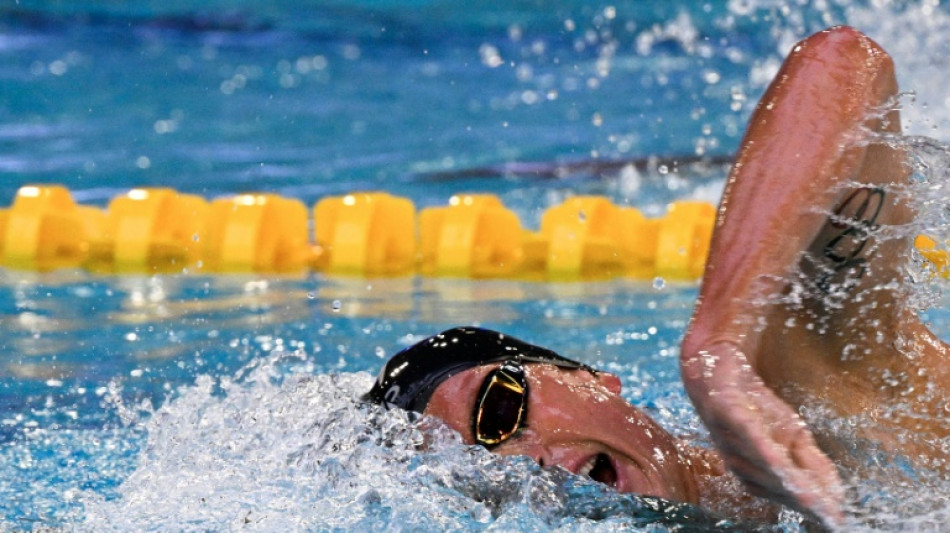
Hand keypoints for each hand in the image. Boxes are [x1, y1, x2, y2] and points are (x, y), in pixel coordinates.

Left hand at [681, 341, 844, 528]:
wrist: (718, 366)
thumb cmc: (754, 407)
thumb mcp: (791, 436)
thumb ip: (811, 464)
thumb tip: (838, 495)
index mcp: (756, 473)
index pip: (789, 496)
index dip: (813, 509)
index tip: (837, 523)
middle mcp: (740, 464)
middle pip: (777, 487)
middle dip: (804, 501)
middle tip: (832, 515)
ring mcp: (731, 440)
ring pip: (763, 467)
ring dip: (787, 484)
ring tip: (815, 500)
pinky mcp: (727, 412)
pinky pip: (746, 435)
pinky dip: (763, 450)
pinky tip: (779, 460)